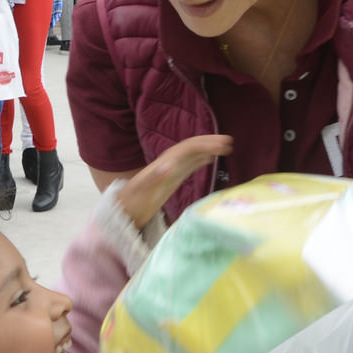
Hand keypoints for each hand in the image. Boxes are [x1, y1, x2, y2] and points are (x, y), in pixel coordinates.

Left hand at [118, 135, 232, 228]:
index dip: (205, 145)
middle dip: (209, 143)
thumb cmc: (133, 202)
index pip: (188, 148)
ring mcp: (170, 170)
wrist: (123, 211)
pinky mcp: (171, 179)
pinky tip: (210, 159)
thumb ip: (155, 177)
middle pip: (191, 148)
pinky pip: (189, 165)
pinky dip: (201, 160)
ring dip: (207, 149)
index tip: (222, 145)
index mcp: (164, 163)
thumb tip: (170, 165)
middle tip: (229, 142)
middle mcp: (168, 163)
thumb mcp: (142, 191)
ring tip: (225, 147)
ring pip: (192, 154)